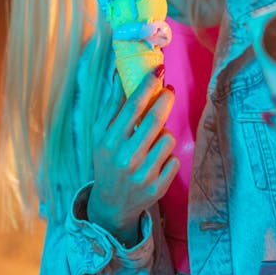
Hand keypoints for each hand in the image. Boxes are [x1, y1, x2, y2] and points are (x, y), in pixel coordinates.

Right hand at [88, 68, 178, 242]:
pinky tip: (157, 160)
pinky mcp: (157, 188)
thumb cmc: (107, 159)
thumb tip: (118, 72)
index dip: (148, 84)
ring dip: (164, 134)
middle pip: (156, 119)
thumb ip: (111, 104)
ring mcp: (143, 174)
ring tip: (154, 138)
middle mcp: (126, 158)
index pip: (133, 105)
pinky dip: (168, 157)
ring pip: (168, 138)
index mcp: (110, 141)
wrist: (111, 204)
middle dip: (166, 99)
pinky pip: (175, 160)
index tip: (159, 70)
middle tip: (168, 91)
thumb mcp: (101, 134)